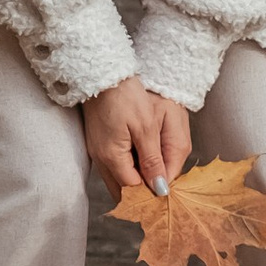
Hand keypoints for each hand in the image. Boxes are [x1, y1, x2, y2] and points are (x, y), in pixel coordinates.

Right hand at [81, 74, 192, 198]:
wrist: (102, 72)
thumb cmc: (125, 95)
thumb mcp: (146, 127)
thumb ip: (152, 160)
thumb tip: (159, 189)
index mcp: (112, 157)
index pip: (133, 190)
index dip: (151, 193)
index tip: (168, 192)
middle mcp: (100, 159)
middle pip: (122, 190)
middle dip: (142, 191)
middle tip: (162, 184)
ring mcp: (97, 152)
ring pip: (117, 179)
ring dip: (135, 179)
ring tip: (155, 171)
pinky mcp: (97, 143)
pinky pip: (113, 166)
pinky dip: (128, 168)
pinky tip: (141, 158)